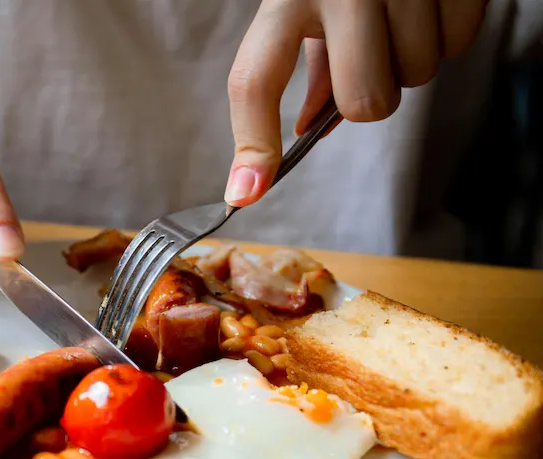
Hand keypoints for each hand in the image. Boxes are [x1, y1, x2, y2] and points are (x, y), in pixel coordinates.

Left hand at [224, 0, 487, 207]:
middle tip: (370, 58)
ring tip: (398, 16)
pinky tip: (428, 4)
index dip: (253, 145)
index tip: (247, 192)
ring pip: (416, 77)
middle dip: (370, 96)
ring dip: (412, 60)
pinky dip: (448, 33)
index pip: (256, 83)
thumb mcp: (307, 3)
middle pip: (364, 103)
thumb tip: (309, 133)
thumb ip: (311, 68)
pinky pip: (458, 42)